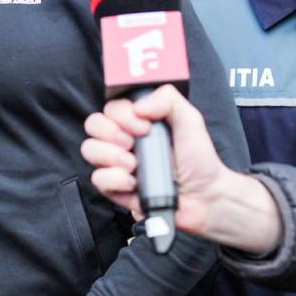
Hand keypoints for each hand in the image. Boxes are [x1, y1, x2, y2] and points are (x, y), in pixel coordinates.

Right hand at [81, 85, 280, 252]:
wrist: (206, 196)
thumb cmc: (198, 159)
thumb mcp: (189, 119)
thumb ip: (167, 99)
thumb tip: (138, 106)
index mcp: (136, 122)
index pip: (110, 108)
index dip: (122, 114)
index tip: (144, 125)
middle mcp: (122, 141)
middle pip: (92, 124)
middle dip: (110, 132)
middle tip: (133, 143)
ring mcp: (116, 165)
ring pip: (89, 149)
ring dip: (110, 155)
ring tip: (133, 165)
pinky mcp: (116, 189)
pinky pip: (98, 179)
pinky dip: (115, 180)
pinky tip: (134, 183)